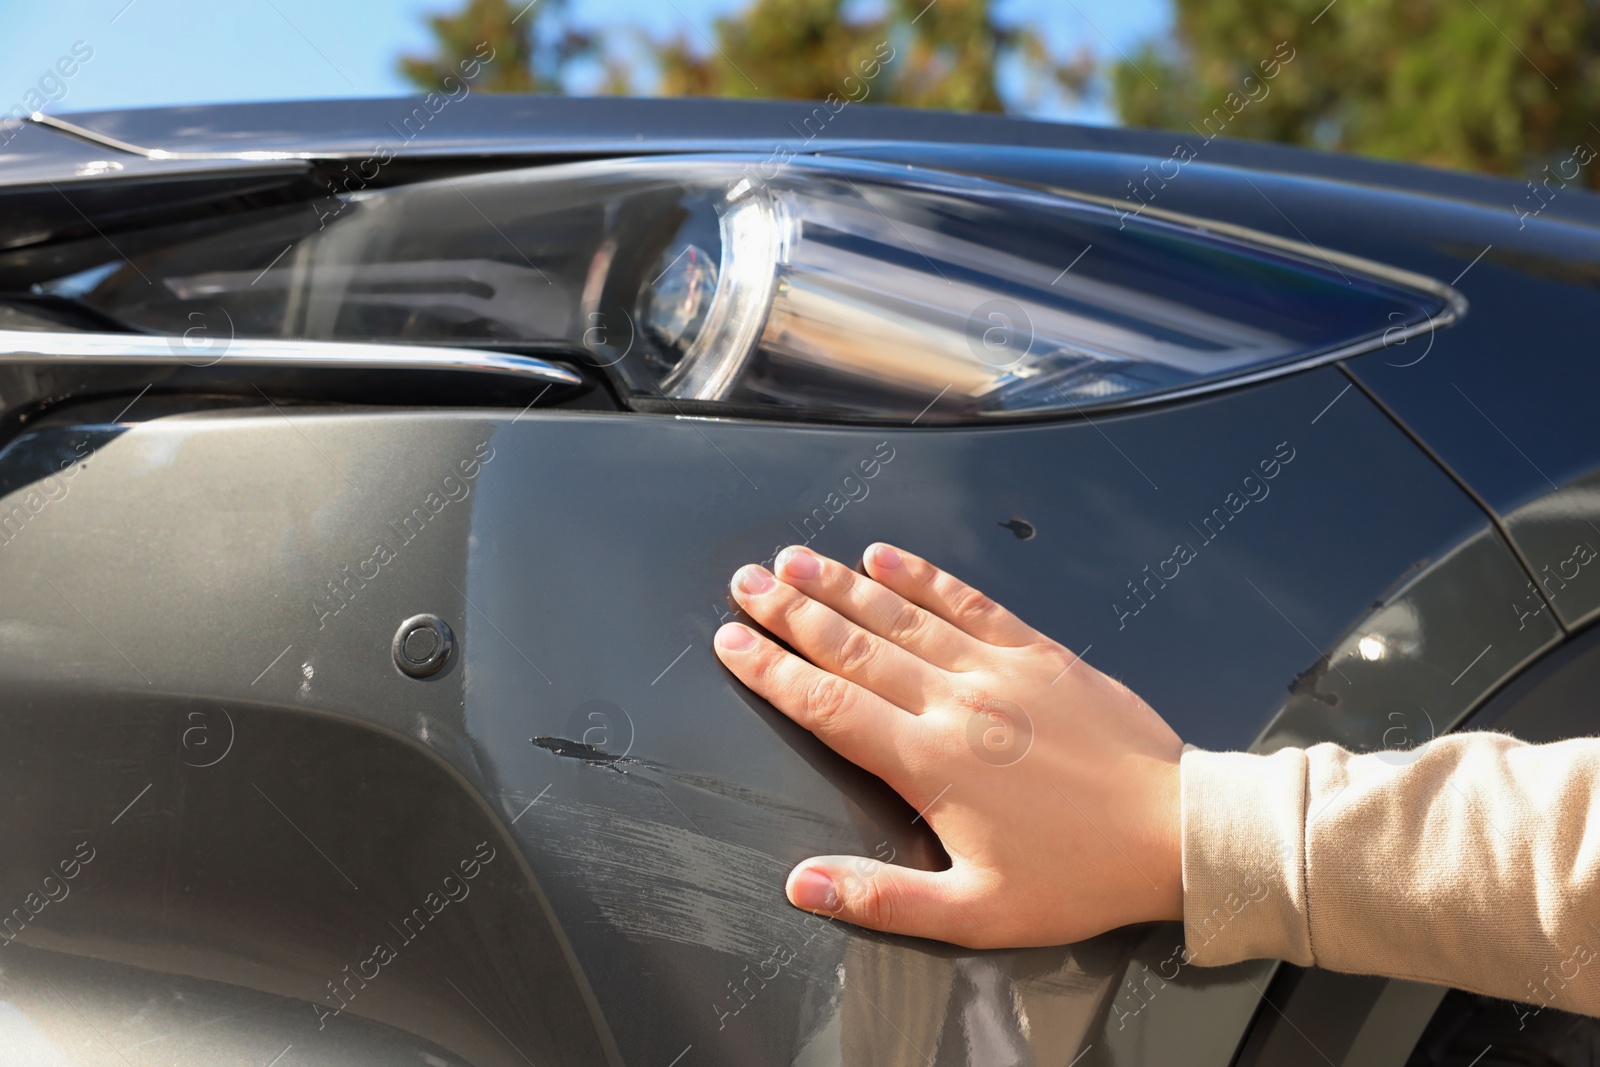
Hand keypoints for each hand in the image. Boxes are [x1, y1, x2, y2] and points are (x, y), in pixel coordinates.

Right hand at [713, 543, 1183, 948]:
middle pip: (853, 648)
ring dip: (841, 585)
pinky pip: (968, 602)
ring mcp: (999, 670)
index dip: (773, 673)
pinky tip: (886, 555)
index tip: (732, 643)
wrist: (1174, 832)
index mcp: (931, 765)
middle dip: (791, 612)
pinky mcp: (1039, 652)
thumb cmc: (1077, 878)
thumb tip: (802, 885)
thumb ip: (882, 900)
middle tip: (745, 583)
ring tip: (793, 559)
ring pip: (901, 616)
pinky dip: (923, 577)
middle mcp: (956, 704)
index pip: (829, 707)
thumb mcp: (976, 913)